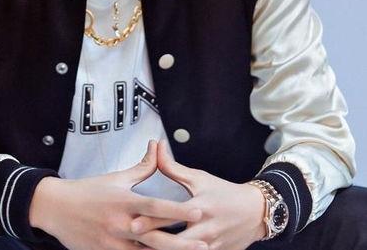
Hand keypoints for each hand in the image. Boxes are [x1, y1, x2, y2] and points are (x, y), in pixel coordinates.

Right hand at [30, 139, 205, 249]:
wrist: (56, 208)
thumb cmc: (89, 190)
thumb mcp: (116, 177)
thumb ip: (142, 167)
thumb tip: (157, 146)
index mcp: (124, 201)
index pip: (156, 206)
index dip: (178, 210)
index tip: (199, 211)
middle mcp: (120, 224)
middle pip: (155, 237)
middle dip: (181, 244)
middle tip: (206, 244)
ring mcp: (112, 243)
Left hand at [128, 139, 266, 249]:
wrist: (255, 212)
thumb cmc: (224, 193)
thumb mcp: (200, 178)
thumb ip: (174, 168)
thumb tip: (157, 148)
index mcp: (200, 208)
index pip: (172, 215)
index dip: (151, 221)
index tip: (133, 222)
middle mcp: (205, 230)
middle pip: (176, 242)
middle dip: (154, 243)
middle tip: (132, 239)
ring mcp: (211, 247)